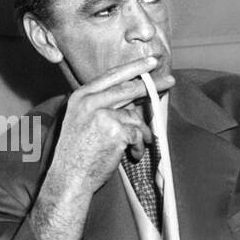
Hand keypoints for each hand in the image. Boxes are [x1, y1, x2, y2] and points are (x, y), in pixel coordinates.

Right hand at [53, 56, 176, 194]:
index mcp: (81, 96)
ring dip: (141, 134)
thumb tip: (134, 99)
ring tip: (136, 147)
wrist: (69, 177)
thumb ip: (103, 106)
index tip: (150, 62)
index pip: (112, 75)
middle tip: (170, 81)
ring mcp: (102, 115)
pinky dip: (138, 147)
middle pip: (129, 88)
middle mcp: (90, 101)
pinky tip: (132, 155)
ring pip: (136, 117)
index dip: (133, 67)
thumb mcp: (83, 120)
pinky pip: (138, 134)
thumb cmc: (78, 152)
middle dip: (152, 85)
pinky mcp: (115, 131)